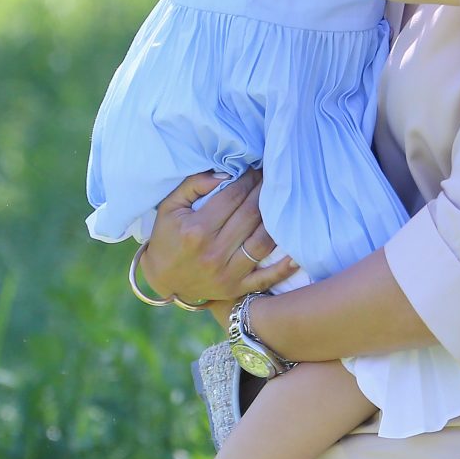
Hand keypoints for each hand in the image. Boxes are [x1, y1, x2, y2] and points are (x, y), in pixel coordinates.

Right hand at [140, 169, 298, 310]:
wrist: (162, 279)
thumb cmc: (166, 237)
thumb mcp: (169, 207)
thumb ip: (193, 185)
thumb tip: (225, 174)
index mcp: (197, 230)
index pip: (232, 196)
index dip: (248, 179)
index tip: (256, 169)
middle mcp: (213, 252)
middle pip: (251, 215)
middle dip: (264, 192)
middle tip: (273, 178)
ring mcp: (227, 273)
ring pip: (262, 242)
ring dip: (276, 220)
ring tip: (282, 202)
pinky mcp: (236, 289)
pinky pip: (266, 278)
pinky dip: (284, 267)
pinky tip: (297, 253)